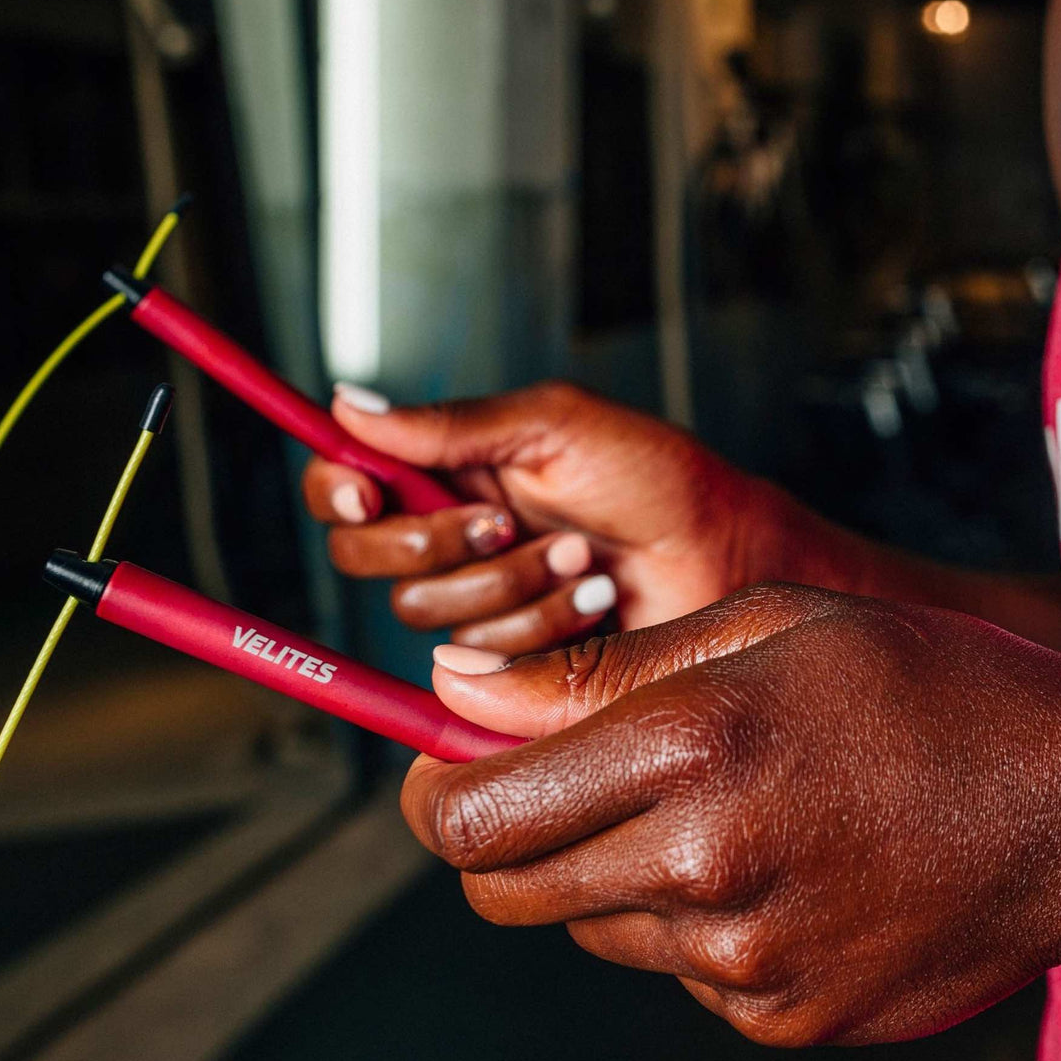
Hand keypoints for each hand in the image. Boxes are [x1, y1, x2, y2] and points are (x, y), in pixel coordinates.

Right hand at [303, 380, 823, 654]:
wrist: (722, 557)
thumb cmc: (654, 479)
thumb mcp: (553, 427)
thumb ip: (451, 424)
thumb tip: (348, 403)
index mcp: (451, 470)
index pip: (348, 481)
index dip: (338, 490)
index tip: (366, 495)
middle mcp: (452, 535)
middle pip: (366, 556)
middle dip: (437, 543)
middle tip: (508, 522)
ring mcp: (480, 599)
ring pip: (426, 612)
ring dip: (512, 582)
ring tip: (582, 556)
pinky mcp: (511, 657)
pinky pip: (482, 656)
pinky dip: (544, 623)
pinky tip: (593, 599)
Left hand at [401, 586, 1060, 1046]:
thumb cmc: (921, 688)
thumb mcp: (761, 627)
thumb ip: (596, 672)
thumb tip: (459, 691)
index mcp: (687, 750)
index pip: (474, 813)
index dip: (429, 792)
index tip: (433, 768)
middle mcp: (701, 869)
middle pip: (506, 887)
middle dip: (498, 837)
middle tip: (553, 782)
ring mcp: (741, 962)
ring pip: (589, 925)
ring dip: (602, 869)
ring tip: (704, 806)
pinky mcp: (779, 1018)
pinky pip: (675, 970)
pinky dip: (684, 919)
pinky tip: (766, 863)